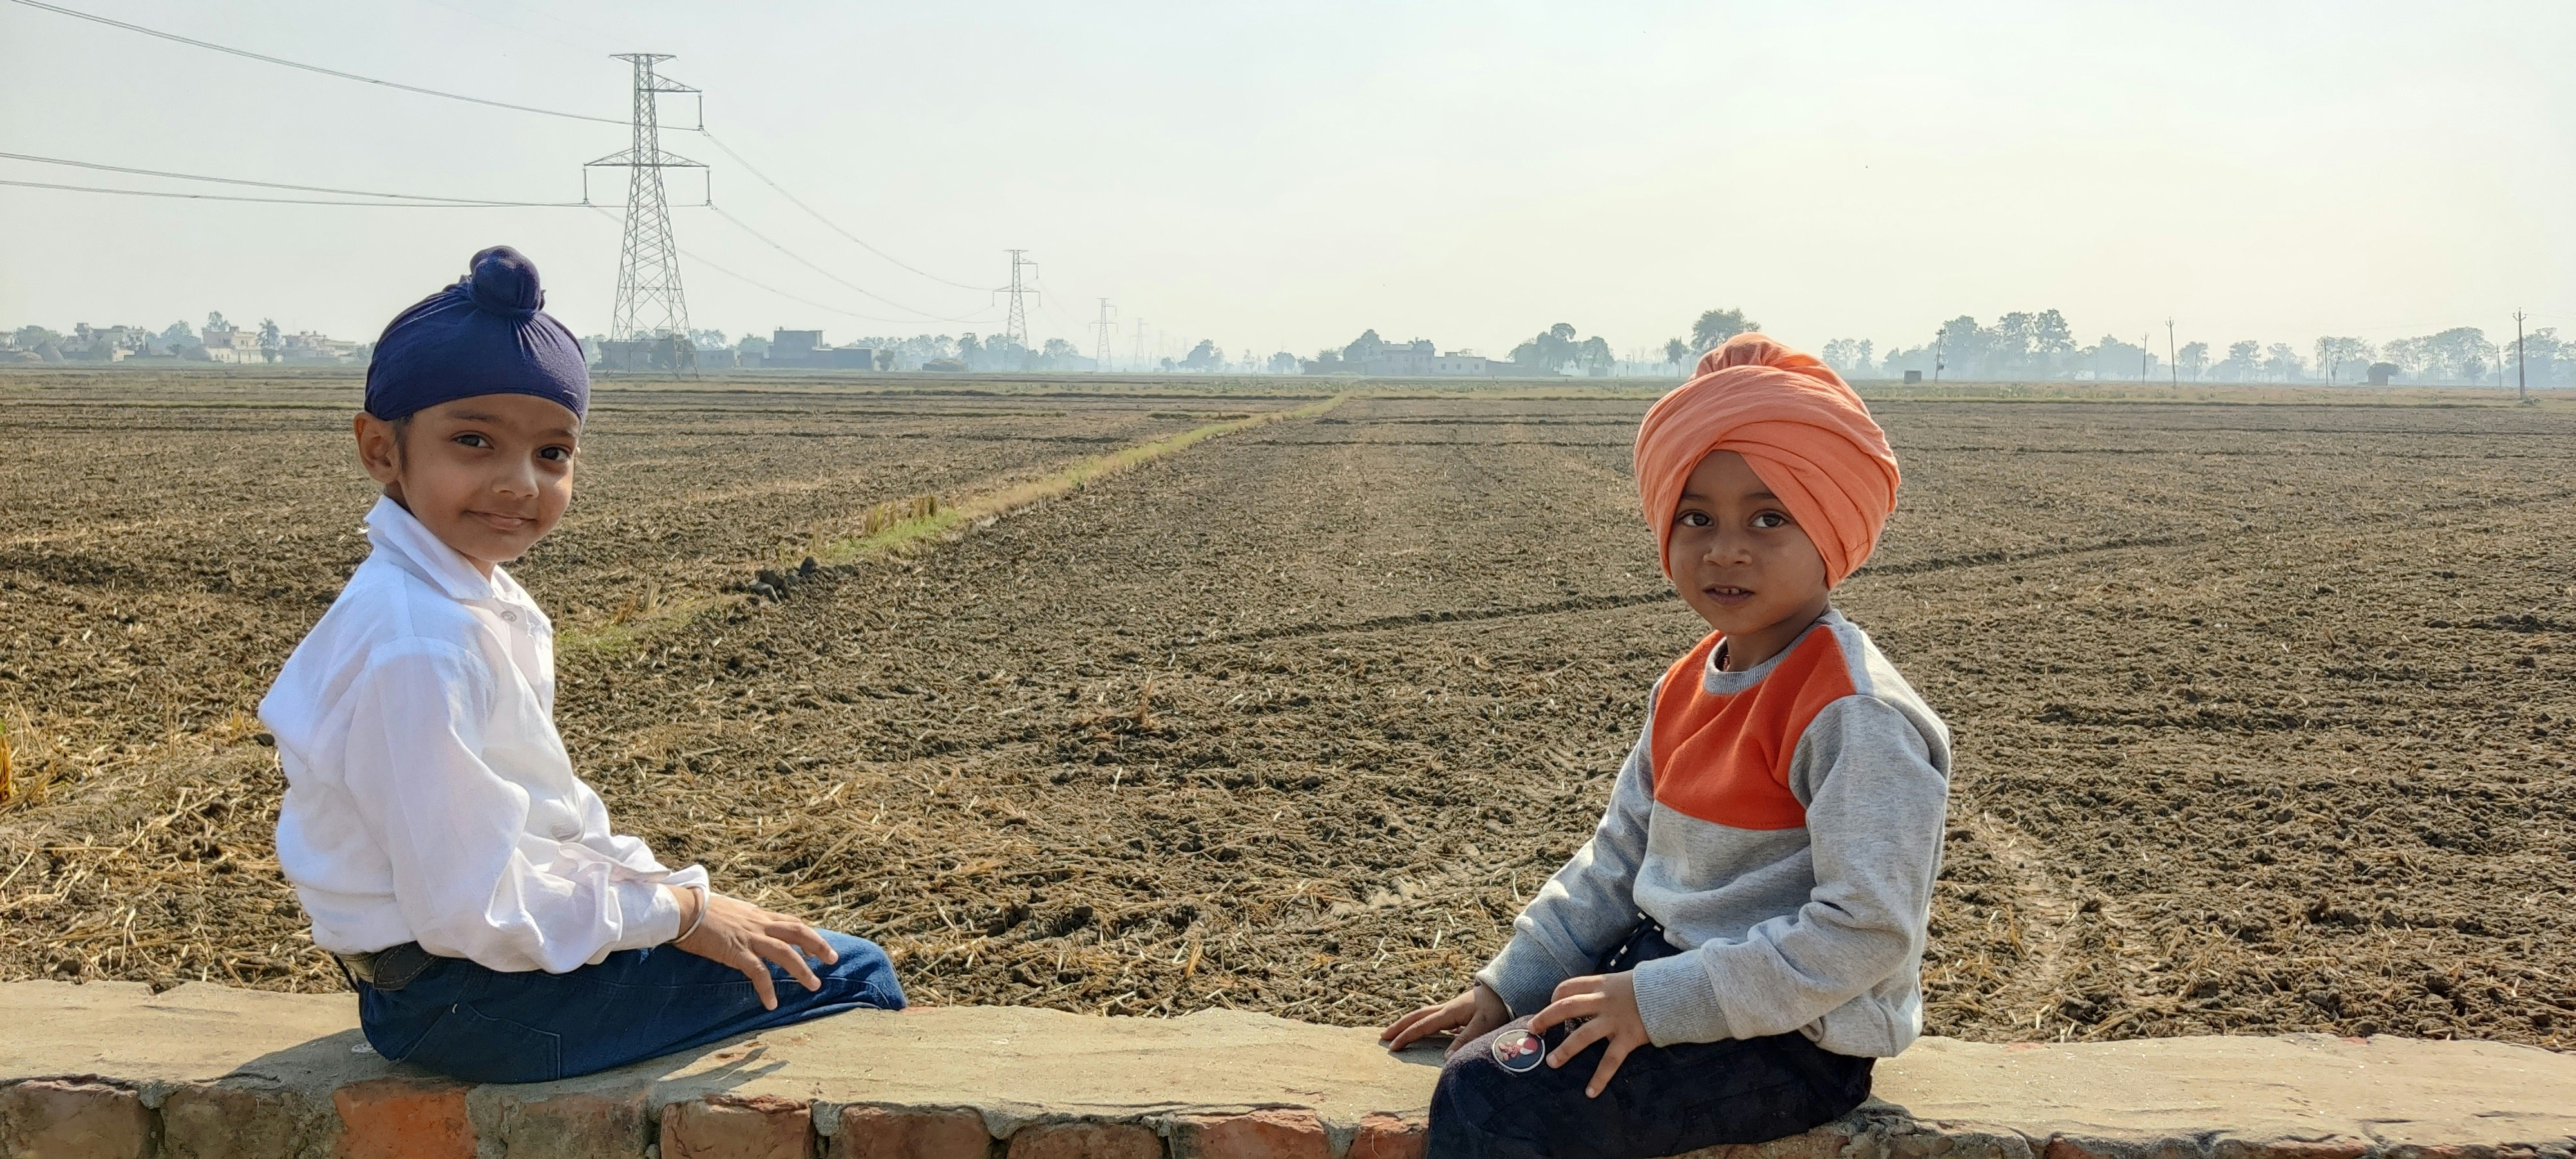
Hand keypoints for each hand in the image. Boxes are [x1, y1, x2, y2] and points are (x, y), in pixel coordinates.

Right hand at [669, 888, 839, 1009]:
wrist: (682, 909)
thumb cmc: (700, 910)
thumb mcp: (730, 911)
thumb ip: (744, 919)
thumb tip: (747, 925)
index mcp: (757, 914)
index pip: (790, 921)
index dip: (808, 933)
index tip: (819, 945)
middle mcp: (758, 923)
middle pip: (797, 932)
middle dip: (818, 945)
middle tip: (833, 960)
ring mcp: (749, 937)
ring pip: (785, 952)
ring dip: (802, 970)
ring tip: (814, 985)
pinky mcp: (735, 951)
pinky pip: (758, 972)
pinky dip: (767, 988)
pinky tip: (772, 1003)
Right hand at [1380, 982, 1511, 1056]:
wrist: (1509, 990)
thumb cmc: (1498, 1008)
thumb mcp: (1484, 1026)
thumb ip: (1465, 1040)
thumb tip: (1446, 1058)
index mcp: (1450, 1013)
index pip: (1422, 1025)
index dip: (1406, 1036)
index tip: (1392, 1047)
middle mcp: (1447, 1009)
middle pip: (1417, 1016)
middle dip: (1400, 1026)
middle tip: (1383, 1036)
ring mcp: (1452, 1009)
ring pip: (1424, 1015)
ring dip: (1409, 1023)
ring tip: (1398, 1032)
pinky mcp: (1459, 1012)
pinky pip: (1435, 1019)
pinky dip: (1423, 1024)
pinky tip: (1425, 1031)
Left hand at [1531, 971, 1649, 1097]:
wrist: (1678, 990)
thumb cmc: (1652, 986)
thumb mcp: (1625, 980)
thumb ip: (1609, 989)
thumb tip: (1598, 996)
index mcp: (1602, 984)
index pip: (1569, 986)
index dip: (1555, 996)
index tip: (1549, 1005)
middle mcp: (1603, 1000)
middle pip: (1566, 1006)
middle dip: (1546, 1018)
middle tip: (1533, 1030)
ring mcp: (1614, 1019)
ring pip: (1582, 1034)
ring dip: (1565, 1049)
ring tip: (1551, 1062)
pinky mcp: (1628, 1037)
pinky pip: (1610, 1060)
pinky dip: (1600, 1077)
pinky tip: (1591, 1092)